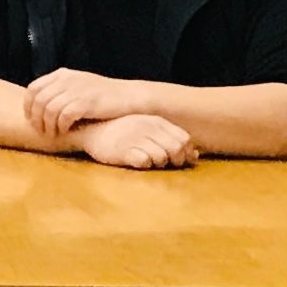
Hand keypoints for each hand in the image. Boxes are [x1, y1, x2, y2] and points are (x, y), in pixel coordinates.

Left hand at [26, 68, 144, 135]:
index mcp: (62, 74)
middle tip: (40, 131)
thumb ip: (59, 90)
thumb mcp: (78, 84)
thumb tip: (38, 104)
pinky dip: (61, 126)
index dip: (28, 105)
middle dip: (36, 118)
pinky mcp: (87, 102)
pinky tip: (65, 131)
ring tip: (52, 134)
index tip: (30, 118)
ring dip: (48, 125)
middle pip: (39, 100)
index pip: (34, 88)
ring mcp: (77, 90)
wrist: (130, 96)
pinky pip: (64, 116)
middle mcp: (67, 80)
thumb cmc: (102, 95)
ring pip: (49, 110)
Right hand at [77, 112, 198, 169]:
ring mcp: (135, 138)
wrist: (91, 130)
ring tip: (149, 160)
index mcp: (156, 121)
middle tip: (166, 164)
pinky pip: (144, 162)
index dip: (186, 152)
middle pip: (176, 149)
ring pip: (162, 157)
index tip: (178, 158)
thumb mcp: (149, 130)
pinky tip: (137, 161)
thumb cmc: (124, 132)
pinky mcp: (123, 151)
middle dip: (175, 160)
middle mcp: (147, 128)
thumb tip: (195, 155)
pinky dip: (145, 165)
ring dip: (159, 163)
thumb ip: (171, 139)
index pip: (184, 139)